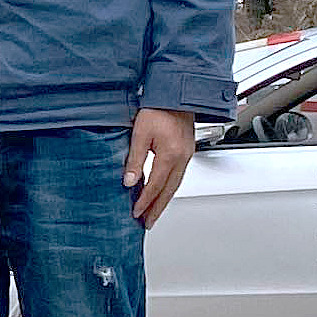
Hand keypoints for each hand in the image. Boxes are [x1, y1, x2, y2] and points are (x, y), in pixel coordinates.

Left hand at [124, 107, 196, 226]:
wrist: (176, 94)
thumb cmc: (158, 108)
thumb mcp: (140, 133)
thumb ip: (135, 159)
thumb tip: (128, 182)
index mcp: (170, 155)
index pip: (155, 186)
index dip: (145, 202)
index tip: (136, 213)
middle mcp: (182, 158)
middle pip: (169, 191)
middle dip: (157, 209)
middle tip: (148, 222)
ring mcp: (187, 155)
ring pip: (175, 185)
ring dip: (163, 201)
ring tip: (153, 213)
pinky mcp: (187, 152)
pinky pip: (178, 176)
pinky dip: (169, 188)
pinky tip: (161, 192)